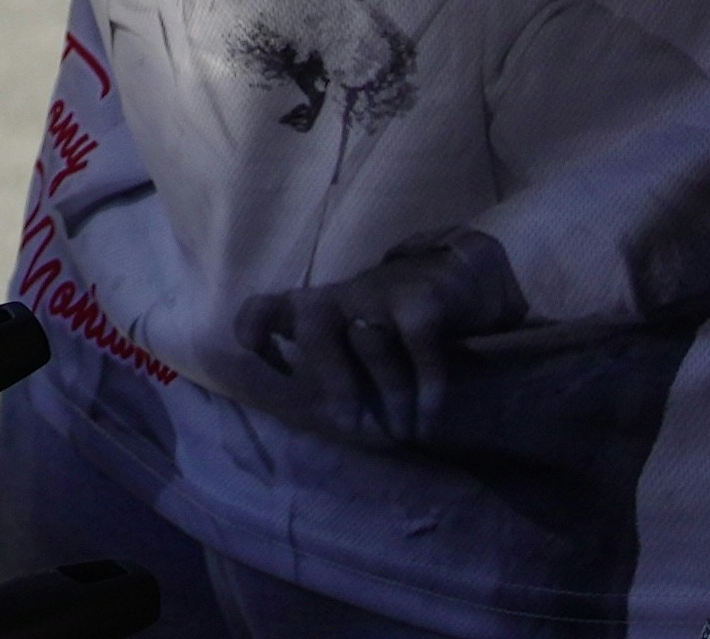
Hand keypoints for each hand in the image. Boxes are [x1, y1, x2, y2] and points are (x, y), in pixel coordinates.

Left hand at [231, 227, 524, 444]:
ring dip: (390, 393)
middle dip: (333, 381)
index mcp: (312, 309)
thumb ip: (320, 370)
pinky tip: (430, 415)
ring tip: (404, 430)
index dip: (253, 330)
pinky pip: (418, 344)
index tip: (258, 362)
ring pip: (369, 340)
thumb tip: (297, 414)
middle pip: (313, 325)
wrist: (456, 279)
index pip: (264, 307)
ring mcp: (380, 293)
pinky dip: (426, 385)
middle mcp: (339, 296)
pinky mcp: (421, 298)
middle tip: (352, 426)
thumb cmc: (390, 325)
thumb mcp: (348, 345)